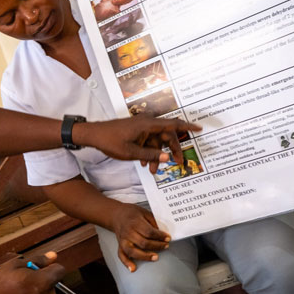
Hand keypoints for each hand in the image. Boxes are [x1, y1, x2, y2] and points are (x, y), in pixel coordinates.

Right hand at [0, 253, 64, 293]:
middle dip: (42, 280)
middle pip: (52, 284)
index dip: (50, 267)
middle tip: (23, 279)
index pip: (60, 270)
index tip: (39, 268)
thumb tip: (53, 256)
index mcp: (44, 282)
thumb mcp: (15, 264)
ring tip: (19, 292)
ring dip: (38, 293)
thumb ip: (38, 260)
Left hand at [75, 115, 200, 173]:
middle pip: (166, 136)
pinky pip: (147, 142)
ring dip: (156, 155)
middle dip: (171, 151)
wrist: (93, 135)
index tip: (200, 128)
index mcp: (148, 124)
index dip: (187, 127)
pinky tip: (143, 164)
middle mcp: (146, 123)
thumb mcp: (131, 153)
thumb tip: (167, 159)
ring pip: (156, 141)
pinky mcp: (136, 132)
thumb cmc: (110, 141)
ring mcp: (141, 127)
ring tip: (153, 171)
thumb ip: (150, 156)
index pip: (172, 124)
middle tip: (178, 163)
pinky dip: (148, 152)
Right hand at [111, 204, 169, 271]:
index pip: (149, 232)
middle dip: (157, 246)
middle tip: (166, 246)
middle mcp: (128, 232)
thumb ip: (153, 222)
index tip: (168, 238)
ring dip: (145, 256)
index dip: (160, 236)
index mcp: (135, 222)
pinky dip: (126, 263)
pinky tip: (133, 268)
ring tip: (155, 257)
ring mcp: (123, 240)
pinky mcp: (120, 245)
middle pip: (143, 243)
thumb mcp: (145, 212)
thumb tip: (162, 233)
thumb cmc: (132, 213)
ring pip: (133, 251)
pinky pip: (121, 255)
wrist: (117, 214)